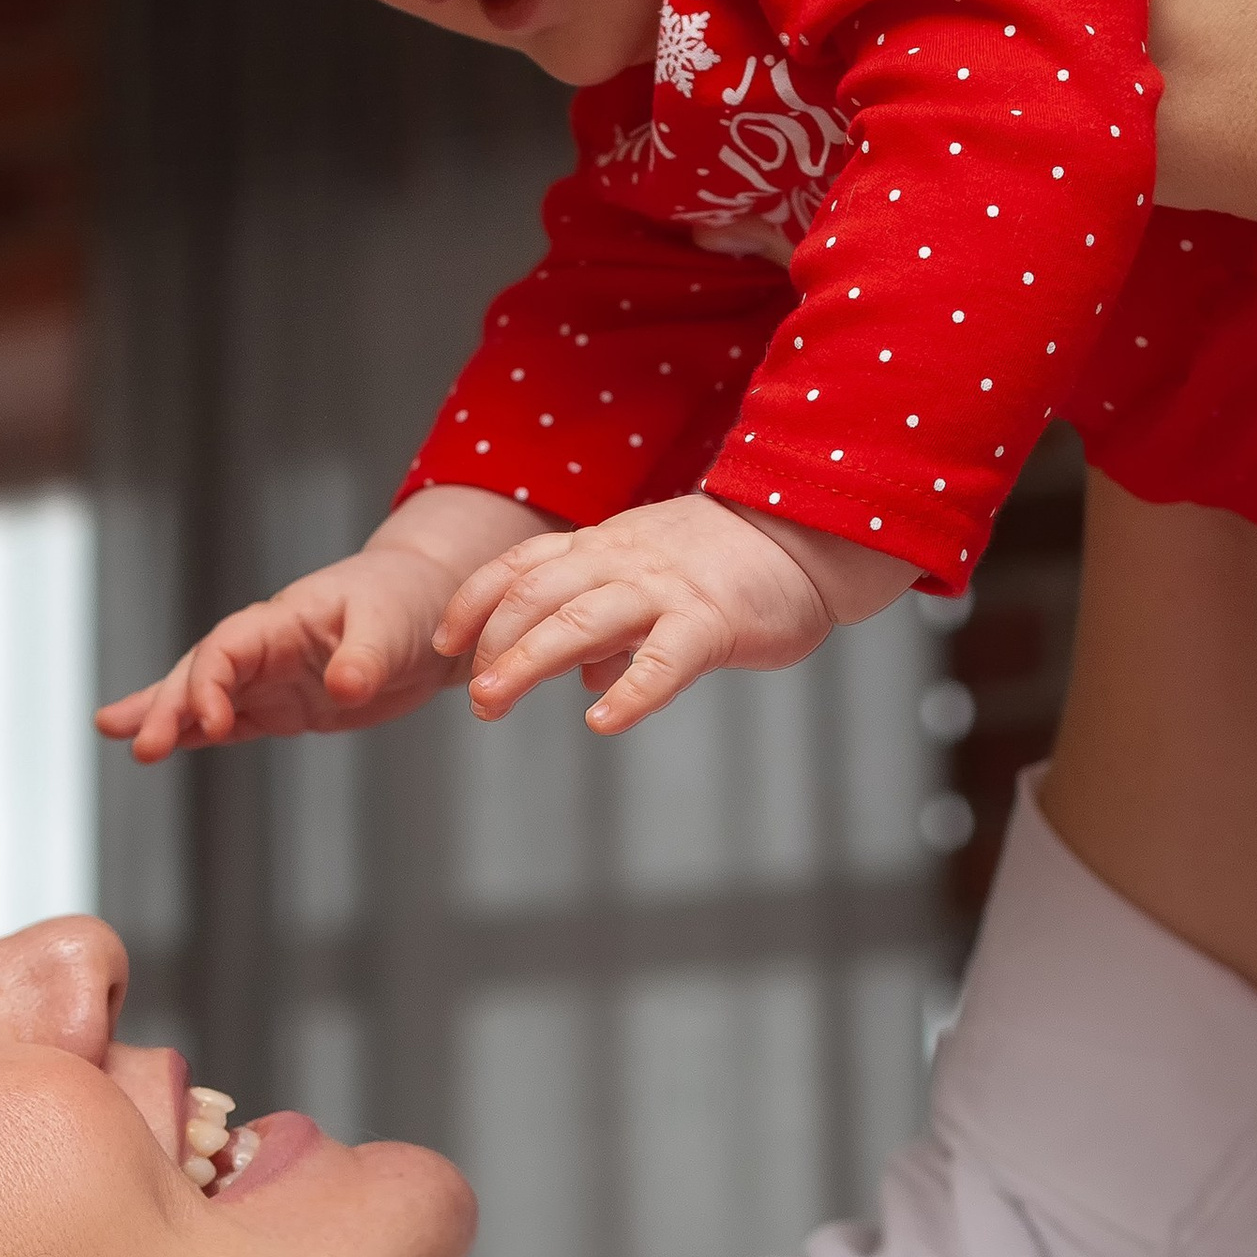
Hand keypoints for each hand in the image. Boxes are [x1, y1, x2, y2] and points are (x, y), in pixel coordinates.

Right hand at [95, 489, 528, 760]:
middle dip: (168, 707)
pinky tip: (165, 746)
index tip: (212, 723)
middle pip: (202, 673)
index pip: (227, 649)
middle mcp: (266, 646)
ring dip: (166, 715)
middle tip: (139, 745)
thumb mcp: (392, 626)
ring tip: (116, 735)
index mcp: (282, 618)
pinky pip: (234, 720)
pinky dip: (200, 732)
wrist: (437, 610)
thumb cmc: (410, 602)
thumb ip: (364, 658)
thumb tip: (343, 688)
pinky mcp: (288, 705)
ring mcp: (272, 677)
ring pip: (206, 696)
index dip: (210, 685)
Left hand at [437, 495, 901, 734]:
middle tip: (472, 697)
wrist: (811, 535)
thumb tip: (580, 676)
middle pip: (538, 594)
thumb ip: (613, 626)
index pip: (522, 566)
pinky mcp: (713, 620)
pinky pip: (665, 658)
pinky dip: (631, 690)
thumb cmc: (734, 565)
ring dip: (528, 662)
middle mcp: (624, 562)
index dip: (476, 601)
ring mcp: (666, 589)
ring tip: (492, 704)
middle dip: (493, 643)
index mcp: (607, 548)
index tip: (444, 641)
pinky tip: (602, 721)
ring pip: (581, 620)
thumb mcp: (657, 583)